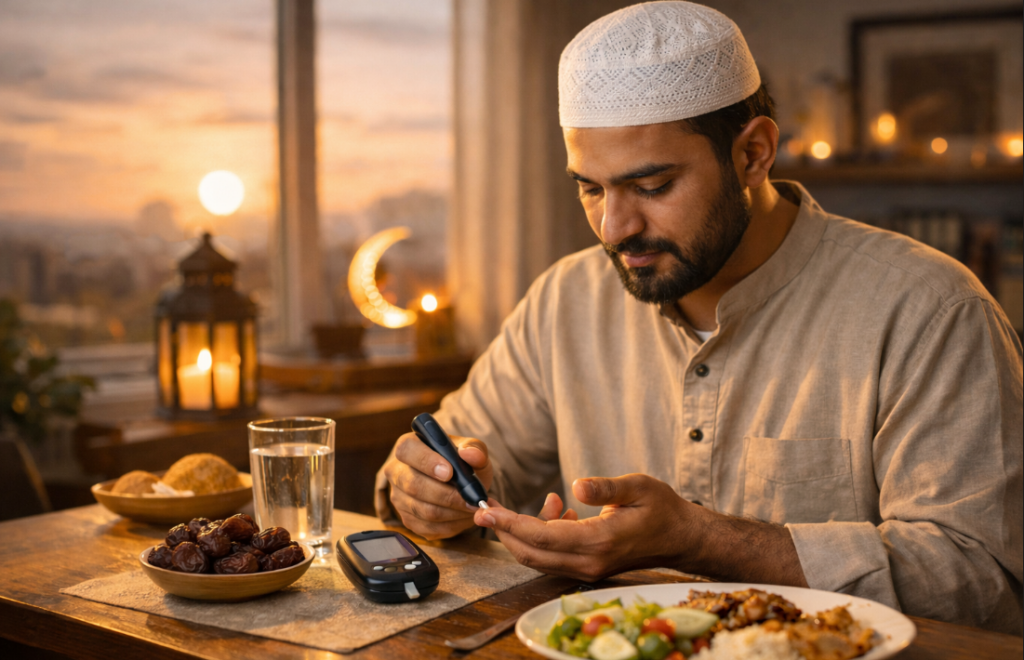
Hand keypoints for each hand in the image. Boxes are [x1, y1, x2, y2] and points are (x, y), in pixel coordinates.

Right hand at [382, 431, 493, 539]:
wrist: (457, 485)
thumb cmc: (460, 463)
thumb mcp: (471, 450)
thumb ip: (474, 448)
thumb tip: (470, 454)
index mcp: (409, 445)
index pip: (407, 450)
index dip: (426, 462)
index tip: (449, 472)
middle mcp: (397, 471)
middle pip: (413, 485)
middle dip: (446, 495)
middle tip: (471, 500)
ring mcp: (399, 497)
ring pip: (422, 510)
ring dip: (453, 512)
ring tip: (473, 508)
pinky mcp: (407, 519)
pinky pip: (427, 527)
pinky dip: (451, 525)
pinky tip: (464, 517)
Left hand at [474, 473, 693, 580]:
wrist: (681, 538)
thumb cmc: (662, 509)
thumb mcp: (638, 487)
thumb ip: (606, 488)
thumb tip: (577, 486)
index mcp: (599, 541)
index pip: (541, 536)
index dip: (509, 523)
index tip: (486, 508)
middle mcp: (589, 561)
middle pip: (530, 553)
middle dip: (504, 531)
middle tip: (485, 508)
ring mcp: (588, 569)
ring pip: (538, 559)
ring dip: (521, 534)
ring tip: (527, 505)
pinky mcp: (588, 568)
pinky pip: (552, 558)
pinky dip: (542, 536)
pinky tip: (557, 511)